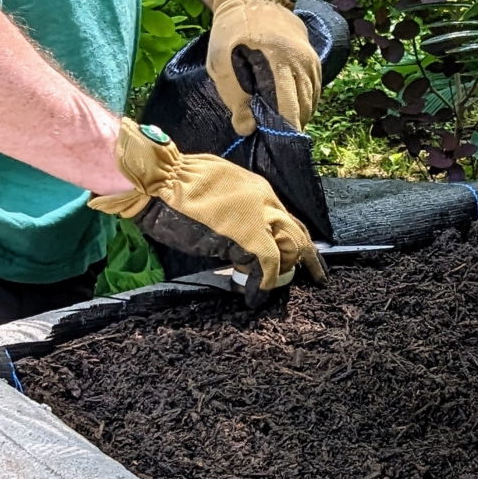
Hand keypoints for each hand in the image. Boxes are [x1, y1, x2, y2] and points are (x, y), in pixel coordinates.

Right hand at [89, 120, 324, 290]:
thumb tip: (235, 229)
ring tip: (271, 287)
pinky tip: (254, 297)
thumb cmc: (175, 186)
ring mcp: (259, 218)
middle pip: (297, 233)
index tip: (297, 256)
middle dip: (309, 258)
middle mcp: (264, 201)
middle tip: (317, 278)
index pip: (286, 217)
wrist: (160, 180)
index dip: (294, 239)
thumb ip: (233, 208)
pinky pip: (268, 266)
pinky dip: (263, 285)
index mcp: (257, 189)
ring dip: (283, 272)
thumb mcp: (213, 192)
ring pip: (289, 248)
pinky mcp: (249, 238)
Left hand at [205, 0, 321, 135]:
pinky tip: (288, 110)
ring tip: (278, 126)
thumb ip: (234, 97)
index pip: (288, 108)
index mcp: (279, 61)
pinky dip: (302, 104)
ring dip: (296, 116)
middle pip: (302, 109)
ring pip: (310, 102)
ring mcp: (311, 61)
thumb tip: (247, 130)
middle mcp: (302, 62)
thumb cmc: (232, 30)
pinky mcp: (314, 61)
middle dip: (288, 127)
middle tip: (271, 139)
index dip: (281, 131)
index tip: (270, 144)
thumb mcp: (221, 62)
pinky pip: (313, 92)